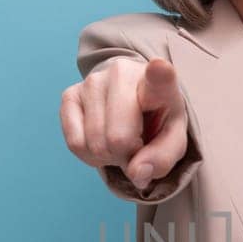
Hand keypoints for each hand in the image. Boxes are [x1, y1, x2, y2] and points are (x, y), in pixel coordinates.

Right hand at [60, 55, 187, 189]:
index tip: (159, 68)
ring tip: (120, 142)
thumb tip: (136, 173)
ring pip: (94, 144)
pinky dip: (89, 156)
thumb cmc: (156, 118)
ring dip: (108, 157)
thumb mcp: (172, 140)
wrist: (134, 100)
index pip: (159, 77)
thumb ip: (162, 159)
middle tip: (136, 146)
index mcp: (158, 82)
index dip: (159, 74)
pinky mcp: (70, 94)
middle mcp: (122, 74)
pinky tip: (101, 142)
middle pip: (117, 138)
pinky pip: (75, 143)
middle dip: (126, 156)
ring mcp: (92, 81)